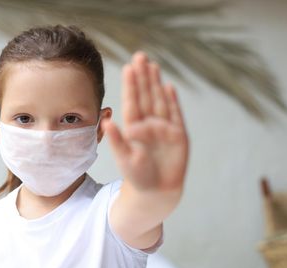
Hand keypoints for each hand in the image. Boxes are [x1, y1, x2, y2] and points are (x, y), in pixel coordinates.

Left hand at [103, 51, 188, 192]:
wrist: (156, 191)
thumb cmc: (137, 176)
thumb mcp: (124, 158)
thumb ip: (117, 140)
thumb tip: (107, 121)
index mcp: (133, 128)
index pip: (132, 102)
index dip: (131, 85)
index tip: (128, 68)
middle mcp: (148, 124)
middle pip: (146, 96)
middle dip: (143, 77)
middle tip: (140, 56)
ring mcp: (164, 128)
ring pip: (160, 101)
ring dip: (156, 84)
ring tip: (153, 66)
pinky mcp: (178, 135)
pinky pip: (175, 114)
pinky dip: (173, 101)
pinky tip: (168, 87)